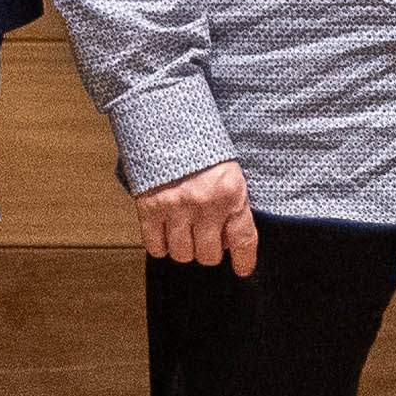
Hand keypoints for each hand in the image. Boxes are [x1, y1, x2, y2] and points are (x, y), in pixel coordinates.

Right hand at [137, 158, 258, 274]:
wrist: (166, 125)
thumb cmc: (201, 150)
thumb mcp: (229, 173)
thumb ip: (232, 205)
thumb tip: (229, 244)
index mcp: (231, 193)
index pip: (244, 239)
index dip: (244, 261)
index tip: (243, 270)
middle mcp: (205, 204)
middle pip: (208, 255)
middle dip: (208, 251)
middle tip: (204, 237)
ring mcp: (176, 207)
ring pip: (182, 254)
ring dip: (183, 248)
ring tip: (184, 231)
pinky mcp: (150, 208)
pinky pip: (156, 247)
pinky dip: (160, 245)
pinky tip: (164, 231)